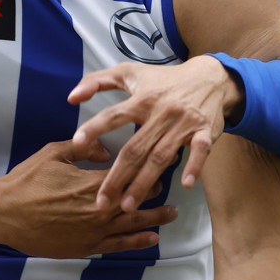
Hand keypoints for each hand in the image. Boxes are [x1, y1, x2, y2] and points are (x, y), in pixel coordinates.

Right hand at [0, 140, 177, 257]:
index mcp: (92, 183)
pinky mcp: (85, 247)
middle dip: (156, 191)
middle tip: (172, 184)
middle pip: (137, 200)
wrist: (4, 213)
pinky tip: (151, 238)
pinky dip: (137, 242)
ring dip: (155, 219)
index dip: (148, 166)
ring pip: (133, 225)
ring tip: (172, 214)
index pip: (131, 174)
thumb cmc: (27, 180)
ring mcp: (93, 231)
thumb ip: (83, 148)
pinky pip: (118, 246)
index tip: (162, 158)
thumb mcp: (54, 153)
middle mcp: (99, 209)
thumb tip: (105, 151)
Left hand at [68, 55, 243, 210]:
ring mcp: (183, 124)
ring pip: (160, 157)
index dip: (95, 127)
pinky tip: (184, 184)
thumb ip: (97, 81)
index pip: (114, 115)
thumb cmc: (162, 79)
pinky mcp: (204, 132)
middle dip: (117, 177)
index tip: (77, 143)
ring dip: (144, 182)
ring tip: (127, 206)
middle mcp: (161, 113)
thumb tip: (71, 97)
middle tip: (101, 202)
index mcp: (141, 99)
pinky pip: (200, 151)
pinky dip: (194, 166)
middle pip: (135, 148)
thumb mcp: (129, 72)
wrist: (208, 78)